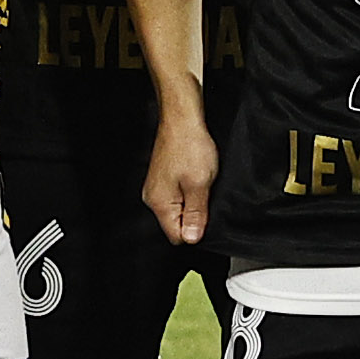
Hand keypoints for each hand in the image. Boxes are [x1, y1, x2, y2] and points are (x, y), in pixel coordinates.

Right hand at [140, 107, 218, 247]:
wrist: (182, 120)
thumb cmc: (189, 146)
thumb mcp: (200, 185)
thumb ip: (195, 215)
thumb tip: (191, 238)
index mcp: (159, 203)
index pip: (176, 236)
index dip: (195, 230)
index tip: (206, 214)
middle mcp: (153, 198)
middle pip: (176, 224)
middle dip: (194, 216)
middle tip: (205, 195)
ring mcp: (156, 188)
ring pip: (178, 210)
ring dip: (193, 202)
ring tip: (201, 182)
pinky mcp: (162, 179)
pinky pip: (177, 197)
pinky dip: (189, 191)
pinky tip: (196, 177)